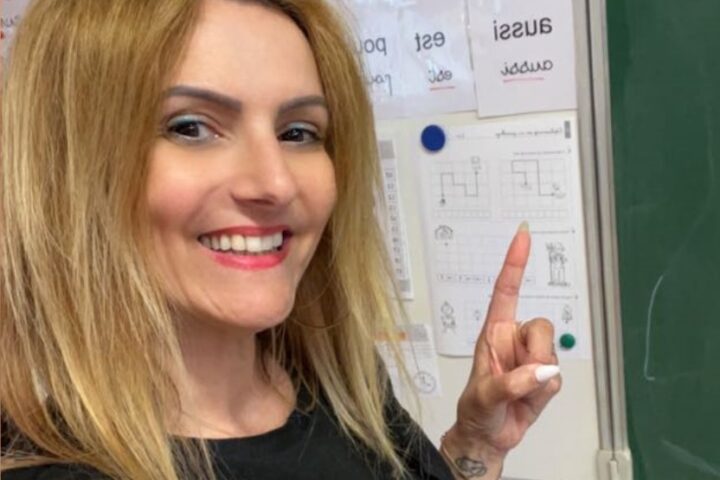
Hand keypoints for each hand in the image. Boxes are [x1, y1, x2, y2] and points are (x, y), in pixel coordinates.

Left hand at [443, 224, 560, 476]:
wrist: (488, 437)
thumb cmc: (476, 409)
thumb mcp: (484, 397)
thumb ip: (511, 383)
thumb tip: (542, 370)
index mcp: (493, 333)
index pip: (506, 291)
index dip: (514, 263)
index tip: (522, 236)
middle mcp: (513, 339)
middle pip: (542, 326)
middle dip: (535, 352)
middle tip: (519, 377)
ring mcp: (531, 357)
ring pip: (552, 352)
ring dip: (538, 378)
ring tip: (517, 393)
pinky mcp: (546, 376)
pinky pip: (557, 377)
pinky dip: (544, 393)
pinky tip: (527, 401)